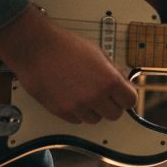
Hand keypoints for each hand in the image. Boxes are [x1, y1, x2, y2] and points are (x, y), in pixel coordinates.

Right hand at [0, 7, 136, 122]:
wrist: (36, 49)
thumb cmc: (65, 46)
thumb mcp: (99, 53)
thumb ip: (114, 71)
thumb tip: (124, 83)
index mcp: (109, 81)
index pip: (130, 101)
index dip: (127, 97)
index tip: (123, 95)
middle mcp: (95, 96)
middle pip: (114, 115)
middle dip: (112, 105)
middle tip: (105, 95)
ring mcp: (77, 106)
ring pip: (95, 119)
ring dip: (94, 110)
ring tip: (85, 93)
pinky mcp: (61, 111)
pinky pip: (77, 120)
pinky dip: (78, 112)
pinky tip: (72, 97)